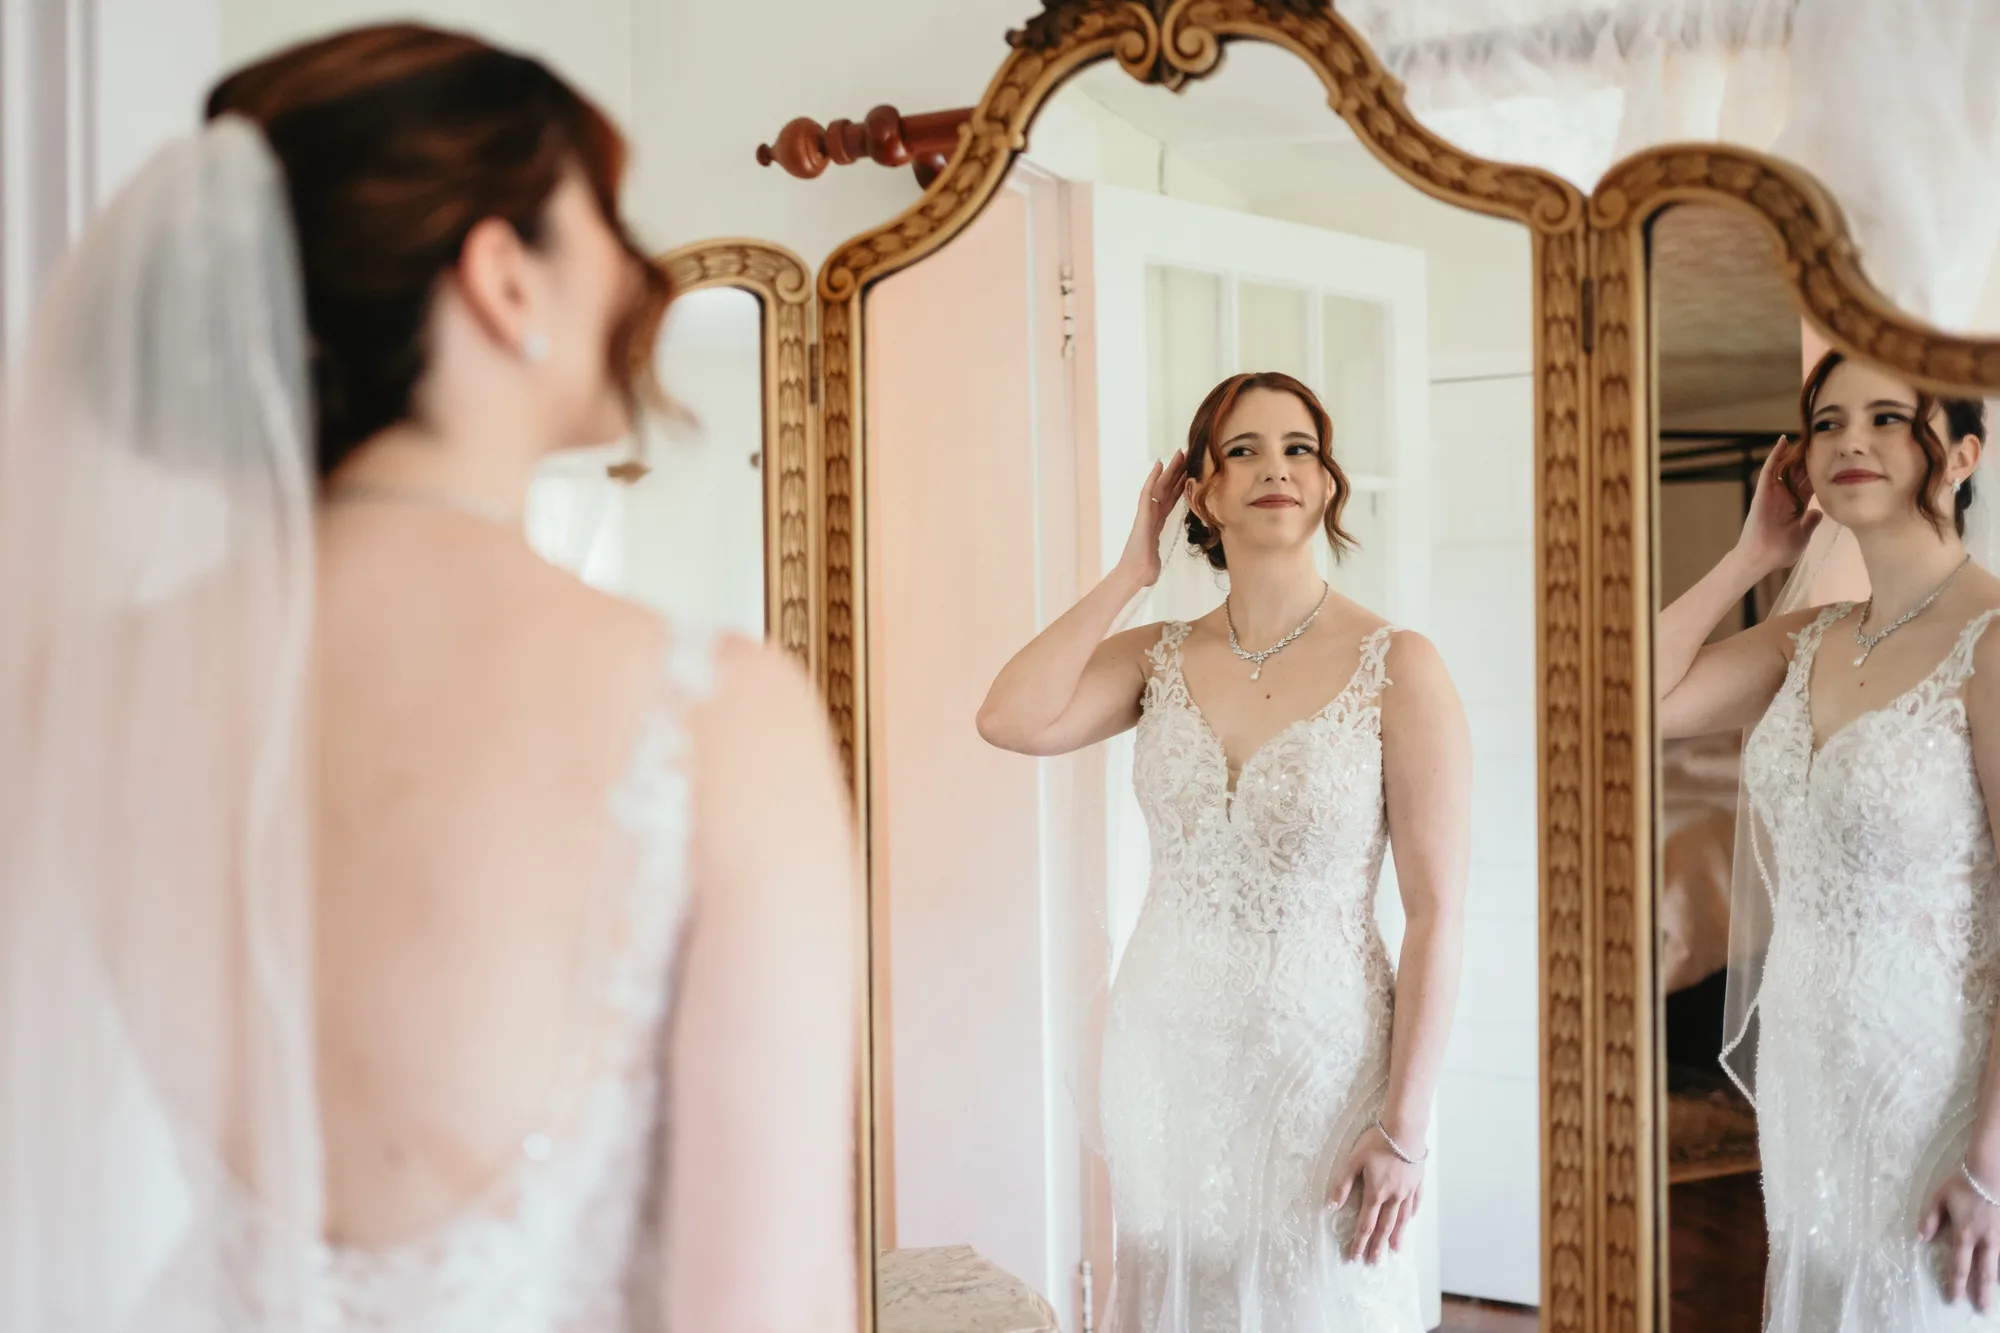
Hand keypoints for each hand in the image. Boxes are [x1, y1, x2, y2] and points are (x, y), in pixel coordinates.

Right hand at [1115, 452, 1187, 589]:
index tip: (1191, 471)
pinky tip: (1159, 465)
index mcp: (1157, 524)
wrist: (1135, 576)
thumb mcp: (1158, 560)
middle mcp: (1152, 515)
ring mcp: (1147, 514)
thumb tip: (1157, 567)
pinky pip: (1148, 493)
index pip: (1172, 500)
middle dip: (1178, 471)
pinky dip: (1153, 478)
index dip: (1181, 485)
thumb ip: (1159, 557)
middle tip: (1188, 454)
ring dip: (1170, 470)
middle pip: (1167, 489)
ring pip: (1160, 487)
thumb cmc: (1144, 572)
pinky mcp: (1143, 515)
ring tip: (1179, 453)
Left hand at [1328, 1126, 1424, 1264]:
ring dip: (1396, 1235)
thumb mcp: (1354, 1161)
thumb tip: (1330, 1206)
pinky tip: (1409, 1221)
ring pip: (1402, 1218)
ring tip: (1394, 1250)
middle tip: (1374, 1263)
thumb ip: (1342, 1185)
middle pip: (1384, 1226)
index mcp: (1376, 1193)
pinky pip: (1415, 1203)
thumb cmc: (1377, 1142)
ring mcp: (1408, 1190)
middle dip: (1377, 1246)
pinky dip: (1411, 1214)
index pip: (1366, 1224)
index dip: (1360, 1241)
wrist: (1406, 1129)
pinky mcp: (1417, 1181)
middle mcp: (1393, 1196)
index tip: (1355, 1256)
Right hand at [1735, 438, 1822, 577]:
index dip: (1820, 472)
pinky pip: (1770, 469)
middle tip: (1821, 440)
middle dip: (1809, 458)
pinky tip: (1783, 440)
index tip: (1832, 459)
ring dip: (1795, 452)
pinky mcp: (1764, 491)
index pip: (1810, 484)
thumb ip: (1811, 523)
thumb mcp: (1803, 536)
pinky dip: (1776, 455)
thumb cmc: (1780, 551)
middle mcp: (1786, 496)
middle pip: (1800, 472)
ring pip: (1786, 467)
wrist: (1762, 557)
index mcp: (1796, 506)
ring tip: (1806, 435)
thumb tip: (1819, 511)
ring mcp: (1774, 492)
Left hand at [1923, 1163, 1999, 1310]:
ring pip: (1999, 1264)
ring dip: (1995, 1281)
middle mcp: (1984, 1238)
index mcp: (1965, 1232)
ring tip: (1994, 1296)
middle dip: (1982, 1292)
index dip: (1956, 1283)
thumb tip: (1921, 1239)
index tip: (1954, 1299)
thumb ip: (1930, 1219)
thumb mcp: (1939, 1197)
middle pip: (1984, 1271)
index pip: (1959, 1264)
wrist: (1990, 1170)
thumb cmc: (1962, 1182)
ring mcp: (1999, 1234)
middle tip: (1983, 1309)